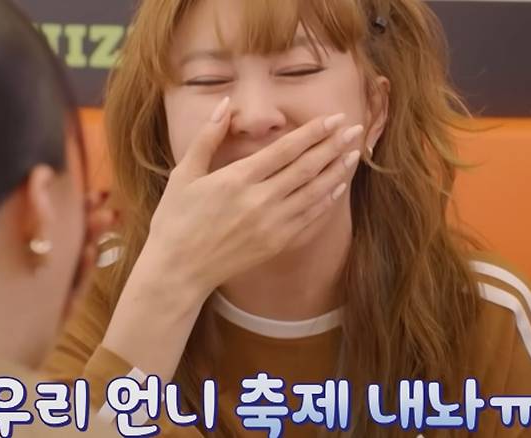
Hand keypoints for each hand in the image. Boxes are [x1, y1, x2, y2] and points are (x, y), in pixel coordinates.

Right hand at [102, 97, 362, 378]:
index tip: (334, 118)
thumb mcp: (183, 174)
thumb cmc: (175, 219)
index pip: (285, 150)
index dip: (313, 133)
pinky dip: (326, 202)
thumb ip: (207, 136)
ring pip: (314, 193)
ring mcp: (271, 225)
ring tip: (355, 154)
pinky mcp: (276, 244)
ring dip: (337, 172)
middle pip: (306, 168)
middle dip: (334, 146)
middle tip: (355, 129)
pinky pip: (309, 219)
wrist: (178, 271)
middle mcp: (259, 201)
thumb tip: (226, 103)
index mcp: (237, 179)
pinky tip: (338, 188)